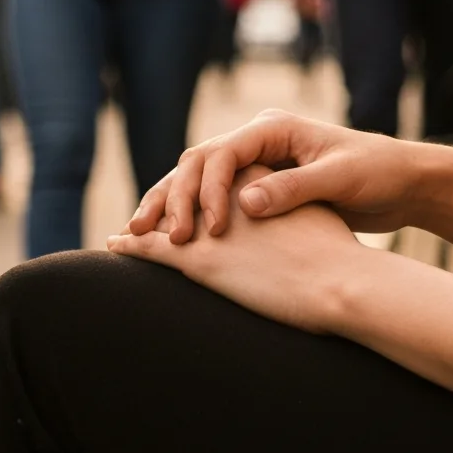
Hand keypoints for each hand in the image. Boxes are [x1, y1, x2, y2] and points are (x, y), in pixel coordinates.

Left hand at [109, 166, 362, 333]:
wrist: (338, 281)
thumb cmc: (336, 253)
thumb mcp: (313, 211)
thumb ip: (291, 201)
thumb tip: (282, 207)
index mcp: (255, 174)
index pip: (214, 170)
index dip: (197, 181)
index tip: (187, 192)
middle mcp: (226, 193)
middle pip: (183, 185)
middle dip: (164, 198)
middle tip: (146, 214)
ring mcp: (209, 226)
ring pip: (163, 216)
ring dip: (144, 221)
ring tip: (127, 230)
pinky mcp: (199, 258)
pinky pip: (152, 248)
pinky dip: (131, 245)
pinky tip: (114, 246)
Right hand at [128, 109, 429, 244]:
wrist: (402, 181)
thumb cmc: (377, 173)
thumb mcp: (340, 178)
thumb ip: (294, 188)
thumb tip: (246, 204)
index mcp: (273, 128)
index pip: (221, 153)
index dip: (206, 190)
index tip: (208, 230)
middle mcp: (258, 140)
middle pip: (198, 161)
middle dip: (172, 195)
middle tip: (146, 231)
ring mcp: (256, 161)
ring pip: (197, 177)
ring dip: (171, 204)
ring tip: (137, 234)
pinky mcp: (259, 184)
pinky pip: (213, 196)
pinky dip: (189, 213)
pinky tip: (167, 238)